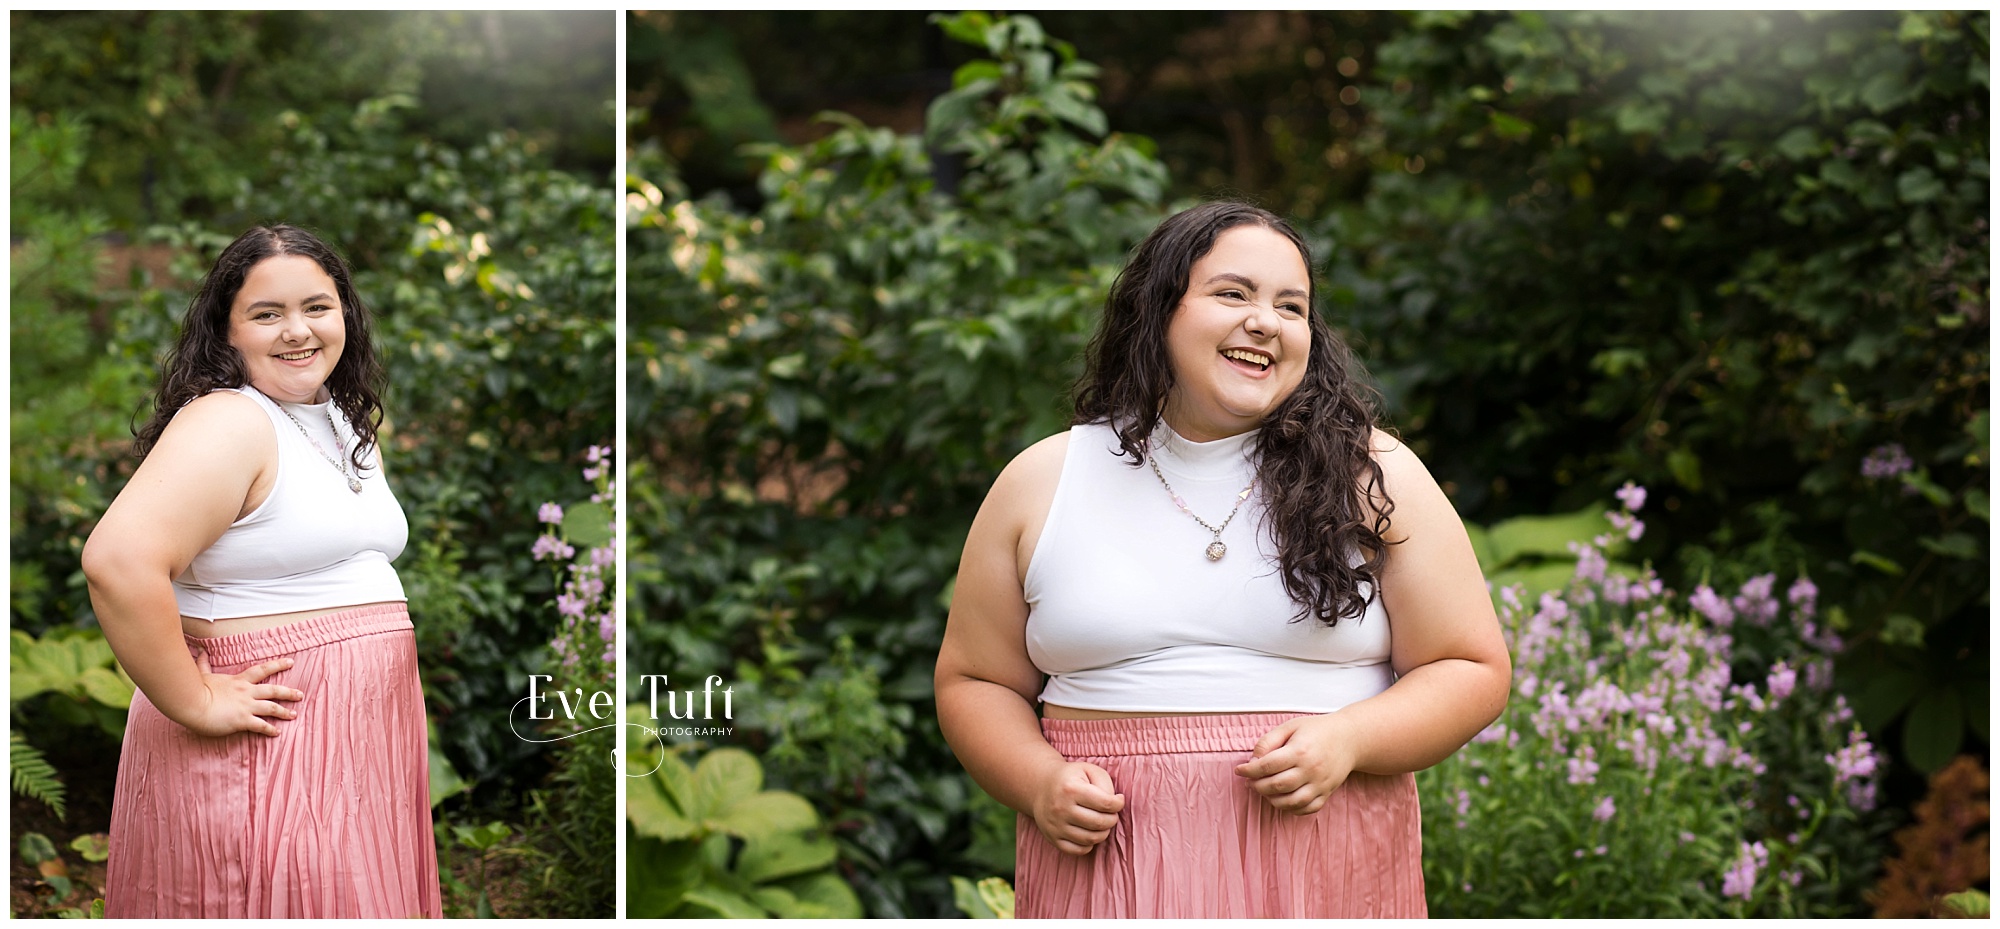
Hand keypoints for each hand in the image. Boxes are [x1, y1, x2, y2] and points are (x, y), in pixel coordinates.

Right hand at [177, 651, 304, 737]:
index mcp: (238, 681)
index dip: (278, 665)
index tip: (291, 662)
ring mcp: (246, 706)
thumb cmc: (194, 689)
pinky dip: (270, 729)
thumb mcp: (201, 674)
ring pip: (272, 707)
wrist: (191, 702)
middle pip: (273, 690)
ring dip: (284, 711)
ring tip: (294, 714)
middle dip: (288, 692)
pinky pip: (261, 725)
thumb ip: (203, 664)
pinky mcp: (242, 720)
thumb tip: (200, 652)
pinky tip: (277, 732)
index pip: (262, 670)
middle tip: (301, 694)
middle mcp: (246, 692)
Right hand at [1031, 761, 1124, 854]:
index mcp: (1071, 789)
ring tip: (1102, 822)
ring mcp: (1055, 825)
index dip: (1118, 804)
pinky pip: (1078, 850)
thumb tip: (1115, 804)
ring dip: (1103, 832)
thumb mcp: (1088, 770)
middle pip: (1100, 823)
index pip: (1106, 803)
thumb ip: (1106, 784)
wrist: (1039, 786)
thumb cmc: (1071, 778)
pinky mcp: (1052, 838)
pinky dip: (1089, 844)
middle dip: (1112, 819)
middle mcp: (1061, 808)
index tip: (1118, 801)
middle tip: (1111, 813)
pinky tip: (1089, 832)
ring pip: (1091, 839)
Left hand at [1235, 713, 1357, 814]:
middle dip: (1257, 786)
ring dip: (1271, 800)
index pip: (1267, 765)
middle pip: (1277, 786)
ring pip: (1290, 802)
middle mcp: (1311, 770)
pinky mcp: (1327, 793)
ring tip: (1264, 790)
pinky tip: (1282, 799)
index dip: (1249, 770)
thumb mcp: (1291, 727)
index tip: (1239, 770)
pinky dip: (1291, 809)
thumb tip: (1254, 760)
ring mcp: (1320, 784)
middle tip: (1250, 782)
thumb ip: (1269, 741)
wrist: (1350, 739)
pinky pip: (1306, 809)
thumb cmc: (1316, 730)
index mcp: (1300, 750)